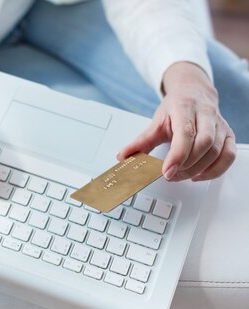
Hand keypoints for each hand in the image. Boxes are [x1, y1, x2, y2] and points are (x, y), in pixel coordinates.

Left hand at [118, 62, 235, 180]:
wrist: (193, 91)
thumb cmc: (176, 107)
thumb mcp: (156, 121)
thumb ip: (140, 141)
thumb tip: (122, 156)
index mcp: (185, 108)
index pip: (186, 134)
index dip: (177, 155)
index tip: (167, 171)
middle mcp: (206, 115)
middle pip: (204, 144)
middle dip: (187, 165)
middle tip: (171, 174)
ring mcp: (220, 125)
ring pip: (217, 152)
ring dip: (198, 169)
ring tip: (180, 175)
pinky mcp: (228, 135)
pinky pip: (229, 156)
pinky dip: (215, 170)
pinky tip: (199, 175)